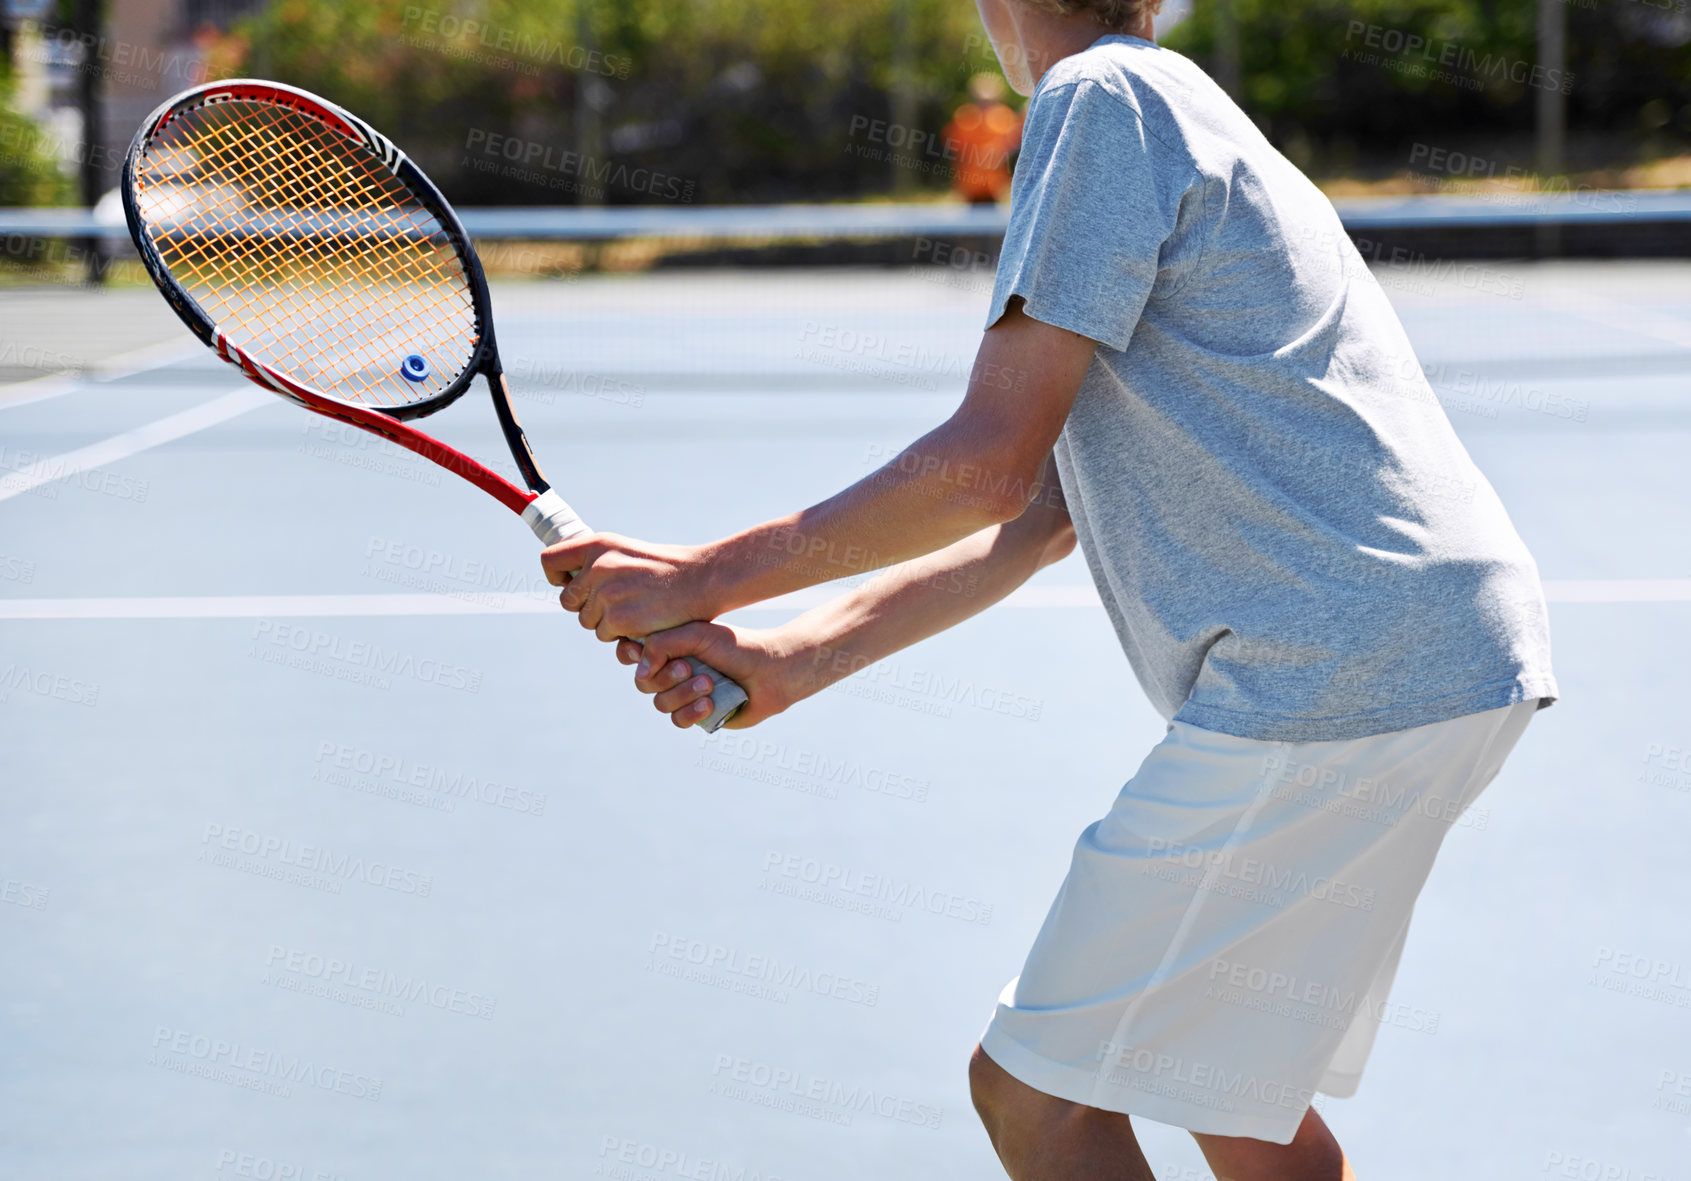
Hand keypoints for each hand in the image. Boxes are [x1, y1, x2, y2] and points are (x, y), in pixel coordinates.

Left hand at [542, 532, 714, 640]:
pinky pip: (605, 635)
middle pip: (568, 600)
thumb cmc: (665, 569)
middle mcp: (598, 567)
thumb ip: (597, 563)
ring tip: (635, 609)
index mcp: (598, 545)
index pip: (550, 561)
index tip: (570, 583)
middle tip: (616, 603)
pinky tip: (642, 620)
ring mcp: (607, 595)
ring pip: (587, 621)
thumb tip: (567, 580)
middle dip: (587, 607)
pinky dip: (622, 634)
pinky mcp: (619, 619)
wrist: (701, 580)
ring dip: (606, 622)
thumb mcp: (626, 552)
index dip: (556, 577)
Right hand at [616, 622, 791, 728]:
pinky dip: (691, 712)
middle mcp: (672, 671)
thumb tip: (639, 672)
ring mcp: (684, 694)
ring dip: (683, 694)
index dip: (631, 655)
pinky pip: (678, 720)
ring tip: (709, 684)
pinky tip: (709, 704)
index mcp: (669, 647)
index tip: (640, 651)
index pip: (632, 652)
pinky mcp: (697, 715)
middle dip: (665, 677)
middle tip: (689, 667)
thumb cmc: (736, 646)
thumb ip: (662, 644)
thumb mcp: (696, 634)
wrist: (770, 670)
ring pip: (660, 703)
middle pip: (643, 682)